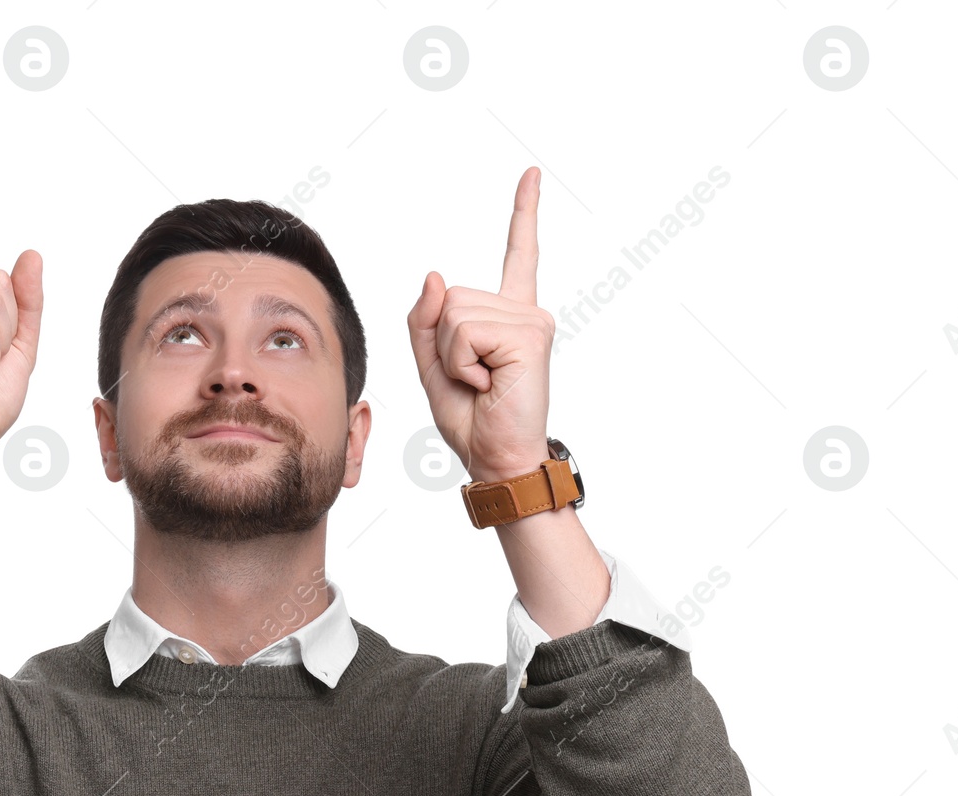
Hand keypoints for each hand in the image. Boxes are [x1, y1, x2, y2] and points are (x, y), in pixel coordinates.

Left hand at [407, 167, 554, 481]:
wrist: (497, 459)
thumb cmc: (472, 419)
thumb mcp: (433, 366)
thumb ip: (424, 320)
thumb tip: (435, 274)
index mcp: (508, 316)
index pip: (518, 255)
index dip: (524, 214)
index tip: (532, 173)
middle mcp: (525, 311)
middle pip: (450, 297)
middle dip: (443, 343)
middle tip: (474, 379)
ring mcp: (530, 320)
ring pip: (453, 313)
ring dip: (452, 356)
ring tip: (482, 382)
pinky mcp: (528, 335)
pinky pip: (464, 332)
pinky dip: (462, 364)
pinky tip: (490, 383)